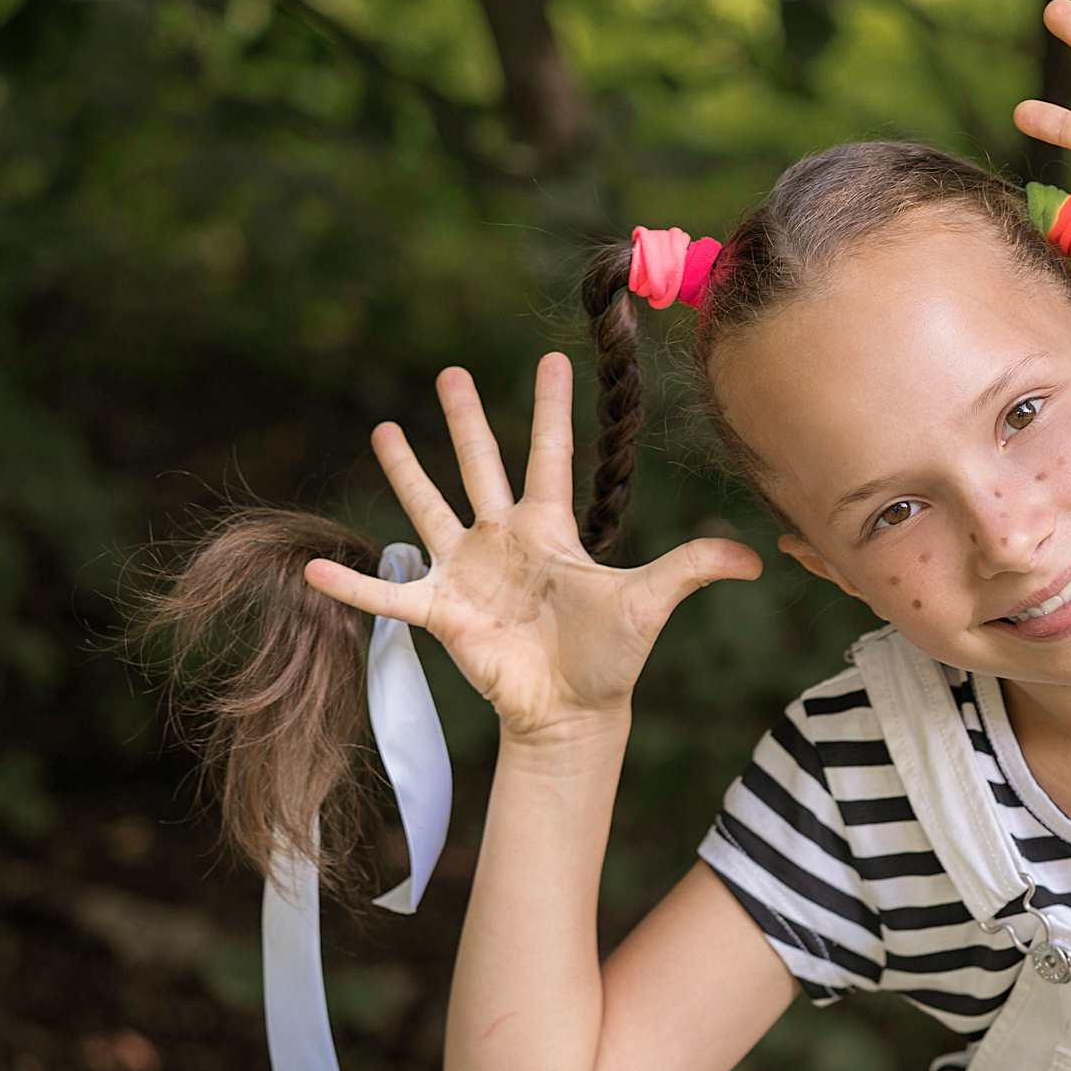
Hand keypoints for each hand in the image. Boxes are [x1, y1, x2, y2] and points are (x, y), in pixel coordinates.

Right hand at [301, 356, 761, 741]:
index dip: (551, 408)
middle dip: (467, 418)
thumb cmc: (611, 657)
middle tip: (451, 370)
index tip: (550, 358)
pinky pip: (388, 596)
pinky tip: (312, 572)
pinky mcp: (442, 612)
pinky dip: (354, 586)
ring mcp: (468, 571)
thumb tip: (758, 559)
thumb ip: (693, 569)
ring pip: (429, 507)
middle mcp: (504, 538)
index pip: (551, 453)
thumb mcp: (651, 602)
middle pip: (481, 464)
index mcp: (551, 528)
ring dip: (407, 471)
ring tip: (384, 427)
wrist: (572, 711)